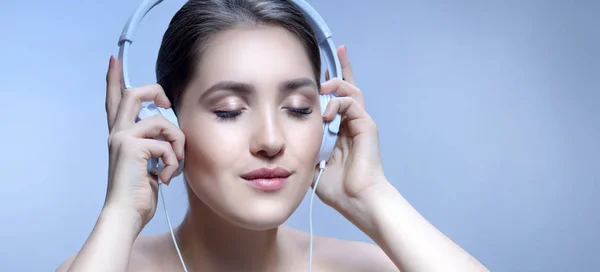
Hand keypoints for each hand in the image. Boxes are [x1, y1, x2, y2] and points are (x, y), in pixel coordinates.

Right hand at [103, 56, 184, 229]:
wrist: (126, 214)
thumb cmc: (139, 193)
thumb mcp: (149, 163)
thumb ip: (155, 144)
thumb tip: (173, 134)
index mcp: (121, 136)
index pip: (115, 102)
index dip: (114, 80)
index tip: (112, 60)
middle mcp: (117, 133)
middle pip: (135, 94)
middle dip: (156, 91)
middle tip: (168, 101)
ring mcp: (122, 138)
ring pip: (162, 122)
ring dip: (177, 144)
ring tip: (174, 164)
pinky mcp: (131, 147)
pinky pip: (167, 143)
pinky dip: (173, 162)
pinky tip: (165, 177)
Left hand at [313, 46, 387, 212]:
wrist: (356, 200)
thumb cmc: (336, 187)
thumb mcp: (311, 161)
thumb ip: (304, 146)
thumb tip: (285, 138)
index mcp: (339, 130)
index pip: (335, 100)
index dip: (329, 84)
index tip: (319, 70)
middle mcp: (351, 123)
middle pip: (348, 87)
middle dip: (339, 69)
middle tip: (330, 55)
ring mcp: (360, 123)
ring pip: (351, 90)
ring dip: (335, 84)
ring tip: (321, 87)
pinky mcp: (367, 126)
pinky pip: (352, 103)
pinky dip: (338, 102)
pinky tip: (324, 112)